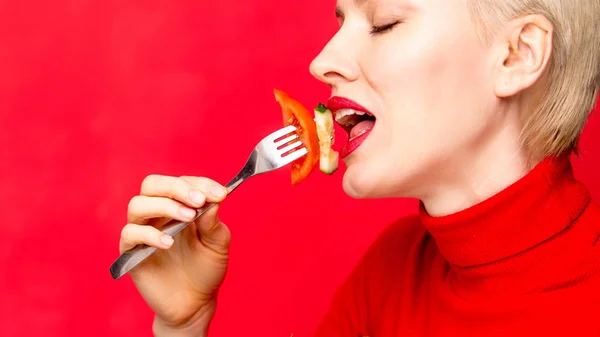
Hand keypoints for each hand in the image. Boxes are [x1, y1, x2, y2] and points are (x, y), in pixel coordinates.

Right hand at [120, 175, 230, 335]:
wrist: (195, 303)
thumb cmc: (206, 270)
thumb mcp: (217, 244)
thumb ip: (213, 222)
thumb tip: (212, 200)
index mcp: (179, 205)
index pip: (182, 182)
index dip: (201, 183)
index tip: (220, 194)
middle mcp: (158, 214)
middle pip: (152, 184)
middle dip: (176, 188)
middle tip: (199, 200)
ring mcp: (143, 231)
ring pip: (138, 204)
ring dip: (164, 206)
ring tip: (187, 218)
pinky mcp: (132, 252)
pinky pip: (130, 234)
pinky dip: (149, 234)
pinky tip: (169, 242)